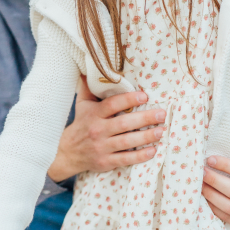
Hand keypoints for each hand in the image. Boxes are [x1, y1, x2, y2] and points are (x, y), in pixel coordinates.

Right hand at [49, 76, 164, 180]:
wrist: (68, 152)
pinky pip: (126, 159)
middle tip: (161, 114)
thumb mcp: (82, 104)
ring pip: (127, 142)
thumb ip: (89, 87)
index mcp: (93, 114)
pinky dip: (140, 156)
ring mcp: (102, 147)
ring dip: (146, 136)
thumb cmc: (80, 124)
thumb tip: (93, 67)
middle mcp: (98, 130)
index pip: (112, 105)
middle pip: (124, 123)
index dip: (128, 100)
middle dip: (144, 118)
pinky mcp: (106, 162)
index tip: (144, 96)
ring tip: (161, 130)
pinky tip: (153, 150)